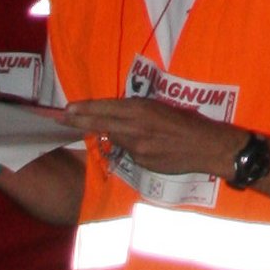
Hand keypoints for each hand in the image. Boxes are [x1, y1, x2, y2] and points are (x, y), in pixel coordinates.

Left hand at [64, 96, 235, 177]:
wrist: (209, 146)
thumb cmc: (190, 122)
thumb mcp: (163, 108)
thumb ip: (139, 112)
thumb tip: (119, 117)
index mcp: (142, 108)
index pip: (105, 108)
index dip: (85, 109)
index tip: (67, 109)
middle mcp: (136, 126)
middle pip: (100, 123)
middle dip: (78, 121)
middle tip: (60, 119)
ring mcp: (138, 146)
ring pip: (116, 139)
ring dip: (113, 135)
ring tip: (119, 132)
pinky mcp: (144, 161)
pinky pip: (131, 152)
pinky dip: (132, 148)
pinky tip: (148, 147)